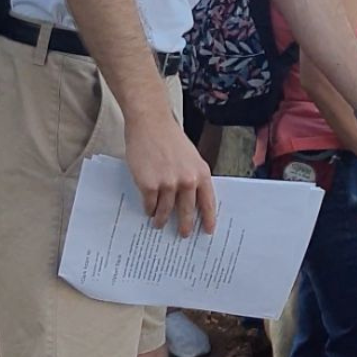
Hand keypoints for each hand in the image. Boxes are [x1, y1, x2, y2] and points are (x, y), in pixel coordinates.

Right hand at [125, 113, 216, 237]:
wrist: (150, 123)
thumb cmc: (169, 138)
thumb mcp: (191, 157)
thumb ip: (193, 176)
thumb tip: (192, 199)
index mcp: (201, 173)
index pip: (208, 202)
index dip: (208, 219)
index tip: (208, 230)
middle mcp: (187, 181)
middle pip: (187, 211)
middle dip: (185, 225)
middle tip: (183, 234)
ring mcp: (168, 184)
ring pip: (166, 211)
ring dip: (162, 219)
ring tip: (159, 223)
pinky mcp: (149, 185)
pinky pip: (150, 205)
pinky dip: (149, 209)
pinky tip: (148, 211)